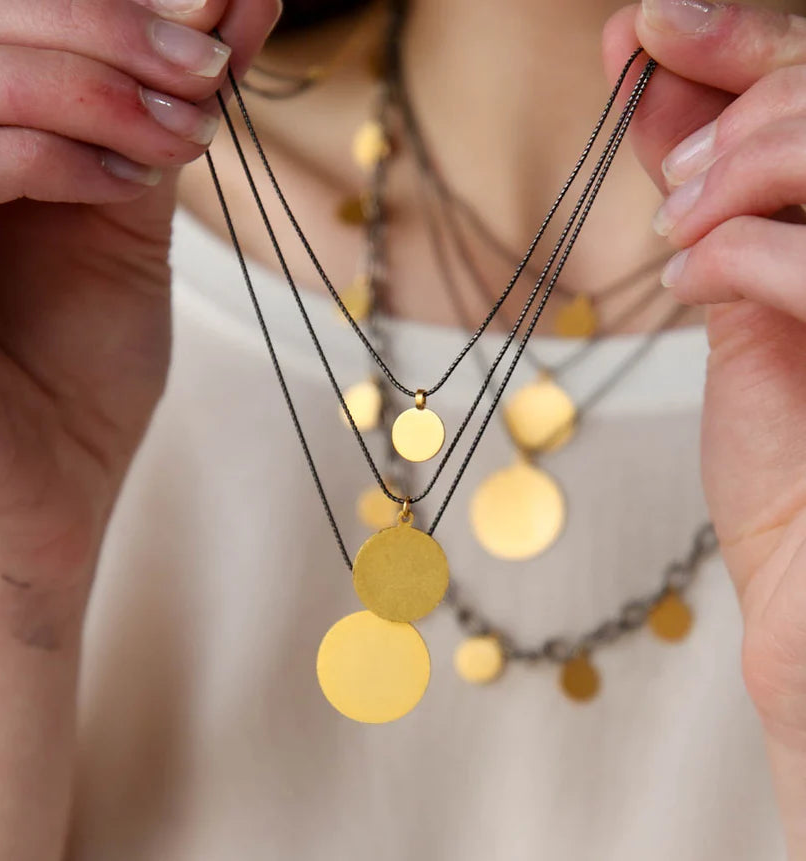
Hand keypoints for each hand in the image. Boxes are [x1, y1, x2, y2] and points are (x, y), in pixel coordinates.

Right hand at [0, 1, 277, 857]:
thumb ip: (145, 131)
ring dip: (88, 70)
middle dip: (105, 21)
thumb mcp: (121, 242)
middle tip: (212, 58)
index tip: (230, 6)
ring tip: (188, 121)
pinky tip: (126, 178)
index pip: (17, 24)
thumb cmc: (72, 395)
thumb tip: (221, 15)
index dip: (116, 7)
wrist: (32, 518)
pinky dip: (41, 144)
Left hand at [604, 1, 805, 853]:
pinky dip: (751, 246)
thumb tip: (660, 107)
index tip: (642, 31)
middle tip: (676, 158)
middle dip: (750, 92)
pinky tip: (702, 268)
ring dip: (750, 159)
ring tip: (684, 215)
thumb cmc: (788, 470)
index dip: (744, 45)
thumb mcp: (745, 320)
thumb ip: (722, 213)